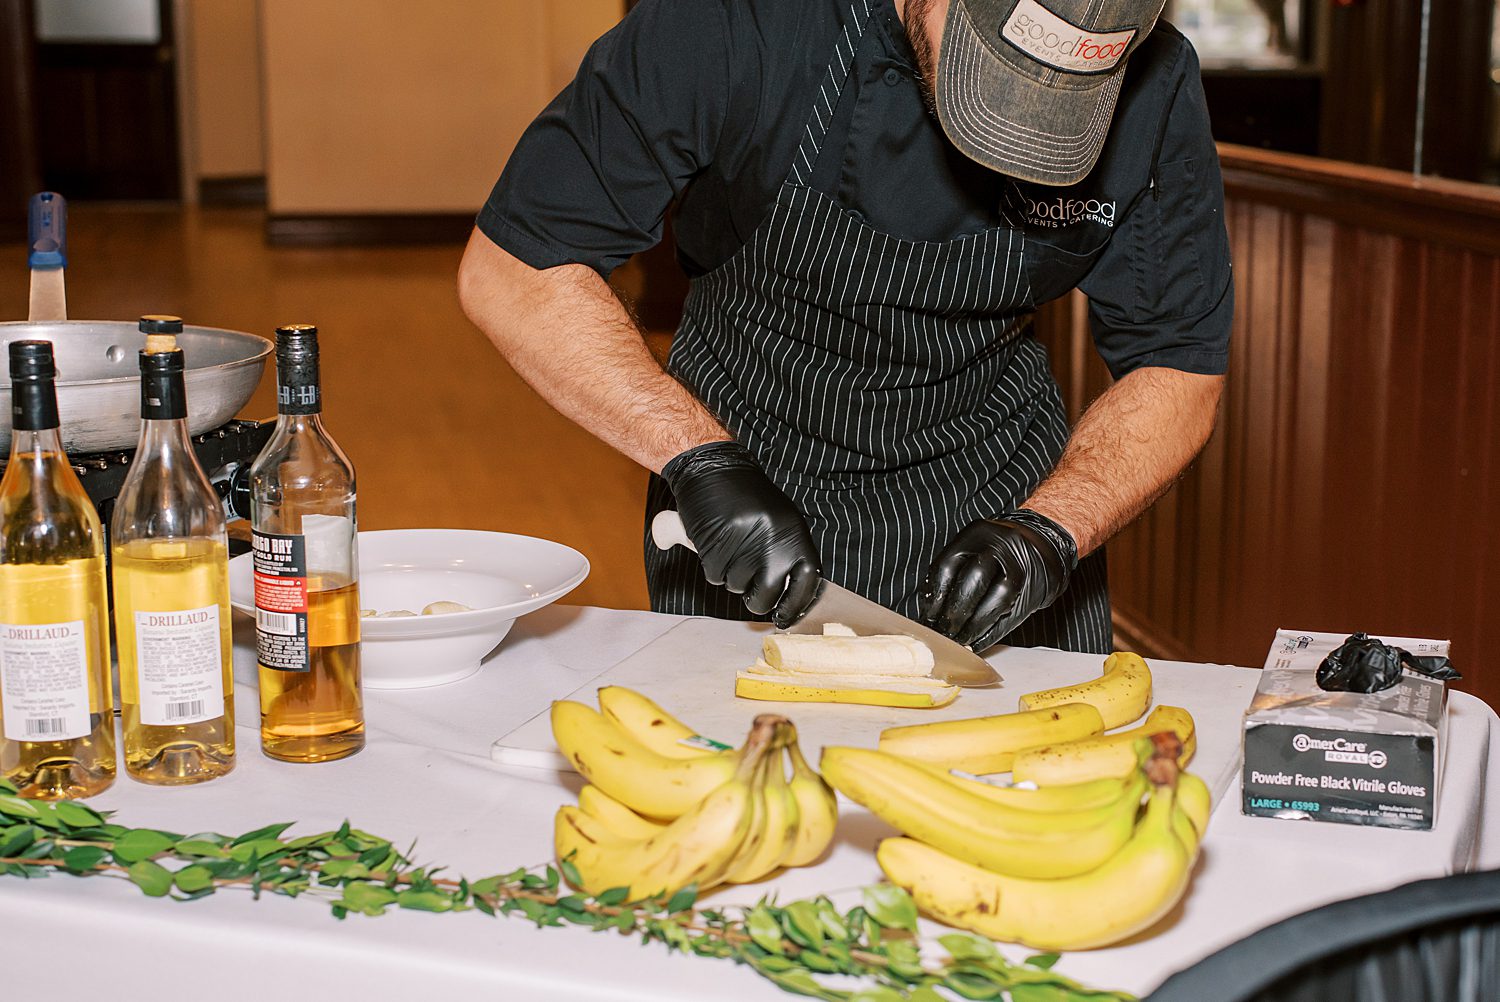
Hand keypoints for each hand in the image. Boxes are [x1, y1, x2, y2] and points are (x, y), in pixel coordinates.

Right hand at [662, 441, 820, 627]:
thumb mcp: (780, 519)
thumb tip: (794, 599)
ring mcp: (744, 544)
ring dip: (731, 575)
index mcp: (795, 533)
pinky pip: (715, 575)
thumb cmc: (747, 497)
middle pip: (767, 594)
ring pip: (737, 586)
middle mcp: (773, 541)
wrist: (713, 468)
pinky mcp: (716, 546)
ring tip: (731, 547)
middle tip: (750, 588)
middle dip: (756, 600)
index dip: (796, 604)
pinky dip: (713, 566)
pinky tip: (715, 543)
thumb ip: (788, 554)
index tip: (785, 617)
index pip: (807, 581)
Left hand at [918, 511, 1076, 648]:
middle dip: (954, 613)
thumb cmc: (999, 552)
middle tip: (942, 632)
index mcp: (976, 534)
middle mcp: (999, 546)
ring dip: (973, 627)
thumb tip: (930, 611)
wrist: (1042, 546)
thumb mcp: (974, 547)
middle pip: (972, 581)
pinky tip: (977, 642)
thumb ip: (954, 572)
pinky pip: (1009, 617)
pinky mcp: (1032, 591)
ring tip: (959, 640)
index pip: (947, 566)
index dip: (934, 596)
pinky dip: (990, 634)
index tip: (927, 617)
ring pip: (994, 601)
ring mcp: (1020, 568)